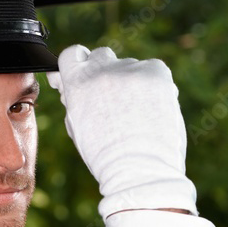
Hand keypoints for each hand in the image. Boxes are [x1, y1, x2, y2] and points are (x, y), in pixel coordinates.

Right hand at [46, 45, 197, 219]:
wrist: (139, 172)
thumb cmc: (107, 158)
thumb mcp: (78, 128)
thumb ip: (75, 100)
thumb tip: (71, 85)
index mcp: (76, 82)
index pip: (71, 54)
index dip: (79, 64)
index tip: (85, 74)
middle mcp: (101, 70)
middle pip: (102, 56)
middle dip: (106, 73)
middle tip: (116, 100)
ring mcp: (130, 69)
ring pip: (130, 66)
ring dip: (132, 82)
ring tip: (139, 115)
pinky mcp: (156, 73)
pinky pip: (153, 69)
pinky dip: (154, 83)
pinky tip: (154, 107)